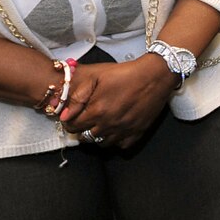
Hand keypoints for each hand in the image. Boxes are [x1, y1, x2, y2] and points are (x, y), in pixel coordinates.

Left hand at [59, 54, 173, 149]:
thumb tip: (64, 115)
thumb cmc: (125, 73)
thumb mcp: (97, 76)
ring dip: (97, 136)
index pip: (72, 127)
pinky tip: (115, 130)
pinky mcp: (137, 132)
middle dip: (82, 130)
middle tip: (85, 120)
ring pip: (102, 143)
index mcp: (97, 111)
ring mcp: (123, 130)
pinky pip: (121, 146)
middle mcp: (109, 125)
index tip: (72, 117)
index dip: (69, 122)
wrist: (155, 75)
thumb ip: (78, 96)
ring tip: (99, 125)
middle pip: (85, 137)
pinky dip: (115, 141)